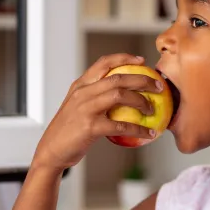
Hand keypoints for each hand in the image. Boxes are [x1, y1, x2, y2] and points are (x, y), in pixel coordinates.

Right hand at [33, 54, 162, 170]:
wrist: (51, 151)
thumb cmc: (68, 131)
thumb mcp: (77, 107)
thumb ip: (94, 98)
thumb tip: (122, 97)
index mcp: (80, 86)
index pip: (103, 64)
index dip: (124, 58)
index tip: (142, 61)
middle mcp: (82, 93)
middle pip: (118, 78)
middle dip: (142, 79)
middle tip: (158, 86)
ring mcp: (86, 109)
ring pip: (120, 95)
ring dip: (141, 101)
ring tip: (153, 109)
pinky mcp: (90, 127)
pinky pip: (121, 126)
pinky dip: (138, 129)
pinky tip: (149, 133)